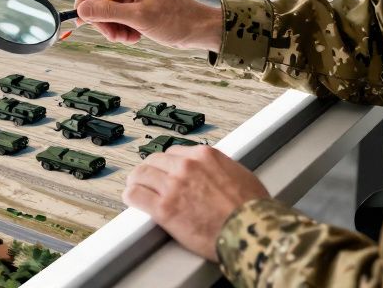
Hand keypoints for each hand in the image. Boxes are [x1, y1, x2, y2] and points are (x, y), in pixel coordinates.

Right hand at [73, 0, 220, 50]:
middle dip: (103, 19)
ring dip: (113, 28)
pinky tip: (134, 37)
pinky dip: (121, 30)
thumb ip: (108, 12)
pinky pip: (118, 19)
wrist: (199, 31)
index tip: (81, 16)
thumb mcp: (139, 16)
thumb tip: (81, 10)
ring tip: (126, 37)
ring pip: (108, 11)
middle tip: (110, 34)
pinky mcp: (137, 8)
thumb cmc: (176, 19)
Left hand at [123, 145, 269, 261]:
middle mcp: (186, 166)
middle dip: (151, 169)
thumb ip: (221, 169)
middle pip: (155, 160)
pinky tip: (131, 198)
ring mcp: (173, 186)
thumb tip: (217, 174)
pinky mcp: (164, 208)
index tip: (166, 169)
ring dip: (137, 180)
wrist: (251, 230)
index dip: (169, 163)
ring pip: (141, 175)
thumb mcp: (240, 175)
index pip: (175, 152)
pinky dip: (131, 196)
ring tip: (134, 185)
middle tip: (146, 177)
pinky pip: (136, 196)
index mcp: (204, 155)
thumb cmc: (251, 209)